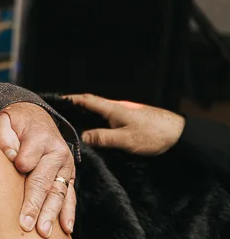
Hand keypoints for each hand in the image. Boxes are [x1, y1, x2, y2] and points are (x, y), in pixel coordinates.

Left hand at [0, 103, 76, 237]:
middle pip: (44, 182)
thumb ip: (3, 133)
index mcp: (40, 138)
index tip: (18, 169)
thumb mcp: (5, 119)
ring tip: (44, 233)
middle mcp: (57, 154)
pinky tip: (66, 230)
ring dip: (51, 215)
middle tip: (26, 225)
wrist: (37, 119)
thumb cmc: (15, 124)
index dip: (22, 164)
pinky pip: (69, 197)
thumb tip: (10, 155)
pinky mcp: (68, 178)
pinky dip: (68, 214)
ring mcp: (65, 168)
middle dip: (34, 204)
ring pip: (58, 193)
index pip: (28, 157)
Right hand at [64, 94, 185, 155]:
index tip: (57, 100)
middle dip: (76, 106)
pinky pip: (109, 118)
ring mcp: (126, 113)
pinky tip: (97, 128)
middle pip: (92, 104)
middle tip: (62, 112)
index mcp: (114, 109)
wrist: (181, 135)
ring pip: (101, 111)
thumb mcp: (125, 139)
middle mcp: (118, 108)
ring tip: (75, 122)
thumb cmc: (155, 135)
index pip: (87, 100)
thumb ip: (102, 137)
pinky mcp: (133, 120)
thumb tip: (81, 137)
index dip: (71, 99)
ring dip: (88, 113)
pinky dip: (99, 120)